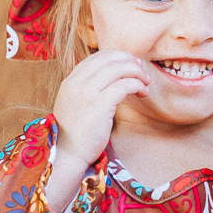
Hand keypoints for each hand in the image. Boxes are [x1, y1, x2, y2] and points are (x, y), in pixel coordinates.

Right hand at [49, 50, 149, 212]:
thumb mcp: (75, 105)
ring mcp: (86, 93)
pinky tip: (142, 92)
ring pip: (118, 68)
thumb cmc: (74, 135)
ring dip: (136, 72)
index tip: (131, 64)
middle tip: (141, 70)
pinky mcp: (99, 105)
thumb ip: (86, 91)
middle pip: (109, 58)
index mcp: (70, 81)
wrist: (66, 155)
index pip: (97, 57)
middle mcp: (76, 83)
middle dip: (129, 61)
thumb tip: (110, 80)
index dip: (117, 57)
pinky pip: (124, 85)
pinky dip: (137, 85)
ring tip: (145, 83)